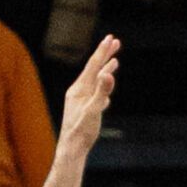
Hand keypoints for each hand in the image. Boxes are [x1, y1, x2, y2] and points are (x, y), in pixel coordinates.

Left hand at [60, 36, 119, 156]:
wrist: (72, 149)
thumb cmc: (81, 131)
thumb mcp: (93, 110)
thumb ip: (101, 91)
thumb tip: (108, 73)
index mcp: (79, 89)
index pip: (93, 66)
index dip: (103, 51)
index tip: (111, 38)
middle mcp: (78, 91)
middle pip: (93, 69)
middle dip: (105, 55)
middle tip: (115, 41)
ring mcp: (80, 100)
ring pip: (95, 80)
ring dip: (105, 69)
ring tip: (115, 61)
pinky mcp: (84, 108)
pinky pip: (95, 92)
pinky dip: (103, 85)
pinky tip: (107, 90)